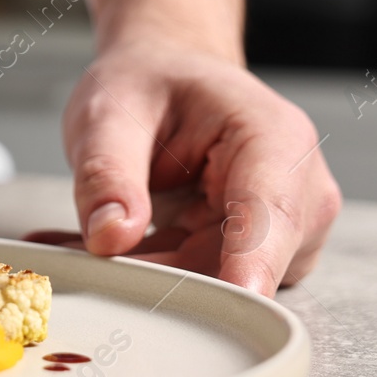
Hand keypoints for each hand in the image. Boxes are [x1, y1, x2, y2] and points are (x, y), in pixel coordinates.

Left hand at [25, 39, 341, 296]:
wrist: (168, 76)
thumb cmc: (150, 83)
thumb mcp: (108, 113)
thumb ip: (106, 173)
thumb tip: (110, 237)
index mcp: (273, 139)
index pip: (273, 213)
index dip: (253, 262)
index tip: (236, 300)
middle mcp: (295, 191)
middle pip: (240, 262)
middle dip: (164, 273)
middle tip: (88, 258)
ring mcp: (282, 230)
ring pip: (216, 282)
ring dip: (147, 271)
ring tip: (82, 241)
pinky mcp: (254, 253)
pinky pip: (199, 280)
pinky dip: (145, 267)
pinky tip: (99, 246)